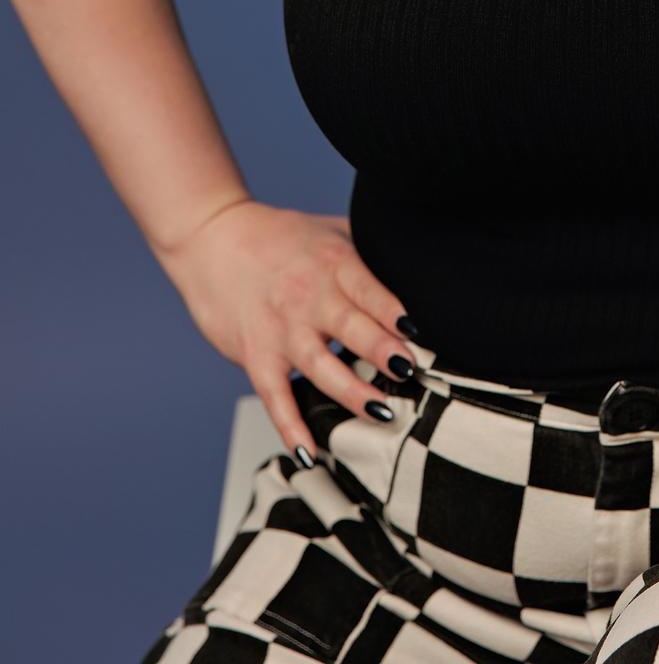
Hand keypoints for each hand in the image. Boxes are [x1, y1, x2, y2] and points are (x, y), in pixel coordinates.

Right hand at [155, 197, 417, 463]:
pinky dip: (291, 426)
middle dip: (382, 353)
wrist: (213, 237)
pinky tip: (309, 453)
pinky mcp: (255, 354)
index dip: (393, 312)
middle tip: (410, 373)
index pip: (369, 290)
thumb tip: (419, 265)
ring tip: (382, 412)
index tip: (418, 335)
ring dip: (351, 392)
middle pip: (350, 327)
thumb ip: (368, 249)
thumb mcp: (330, 229)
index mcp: (333, 261)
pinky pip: (275, 396)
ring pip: (320, 366)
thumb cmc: (280, 235)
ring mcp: (281, 329)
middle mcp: (308, 296)